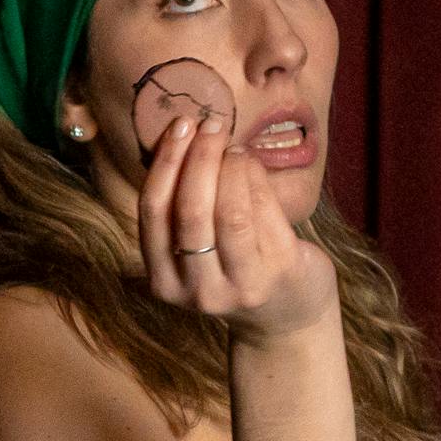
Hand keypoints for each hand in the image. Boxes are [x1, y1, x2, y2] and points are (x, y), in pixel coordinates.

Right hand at [133, 94, 334, 341]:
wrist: (287, 315)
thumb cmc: (236, 266)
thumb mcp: (197, 249)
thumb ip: (183, 206)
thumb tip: (186, 133)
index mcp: (164, 281)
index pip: (152, 213)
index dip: (164, 164)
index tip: (179, 126)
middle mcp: (197, 290)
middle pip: (189, 211)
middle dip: (199, 158)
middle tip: (210, 125)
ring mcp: (239, 286)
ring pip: (228, 212)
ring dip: (229, 166)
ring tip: (232, 146)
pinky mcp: (277, 273)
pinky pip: (263, 213)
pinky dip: (255, 178)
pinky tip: (250, 163)